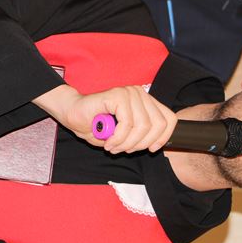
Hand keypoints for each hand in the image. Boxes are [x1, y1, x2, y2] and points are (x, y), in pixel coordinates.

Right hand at [33, 84, 176, 153]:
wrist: (72, 113)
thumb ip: (141, 135)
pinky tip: (108, 141)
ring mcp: (129, 92)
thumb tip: (155, 143)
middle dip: (140, 144)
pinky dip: (118, 138)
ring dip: (126, 143)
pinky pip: (127, 124)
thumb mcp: (124, 134)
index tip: (150, 149)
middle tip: (123, 150)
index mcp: (145, 101)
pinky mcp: (118, 95)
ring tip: (113, 146)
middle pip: (158, 125)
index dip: (162, 138)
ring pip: (142, 126)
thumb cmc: (96, 124)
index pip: (169, 119)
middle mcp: (140, 93)